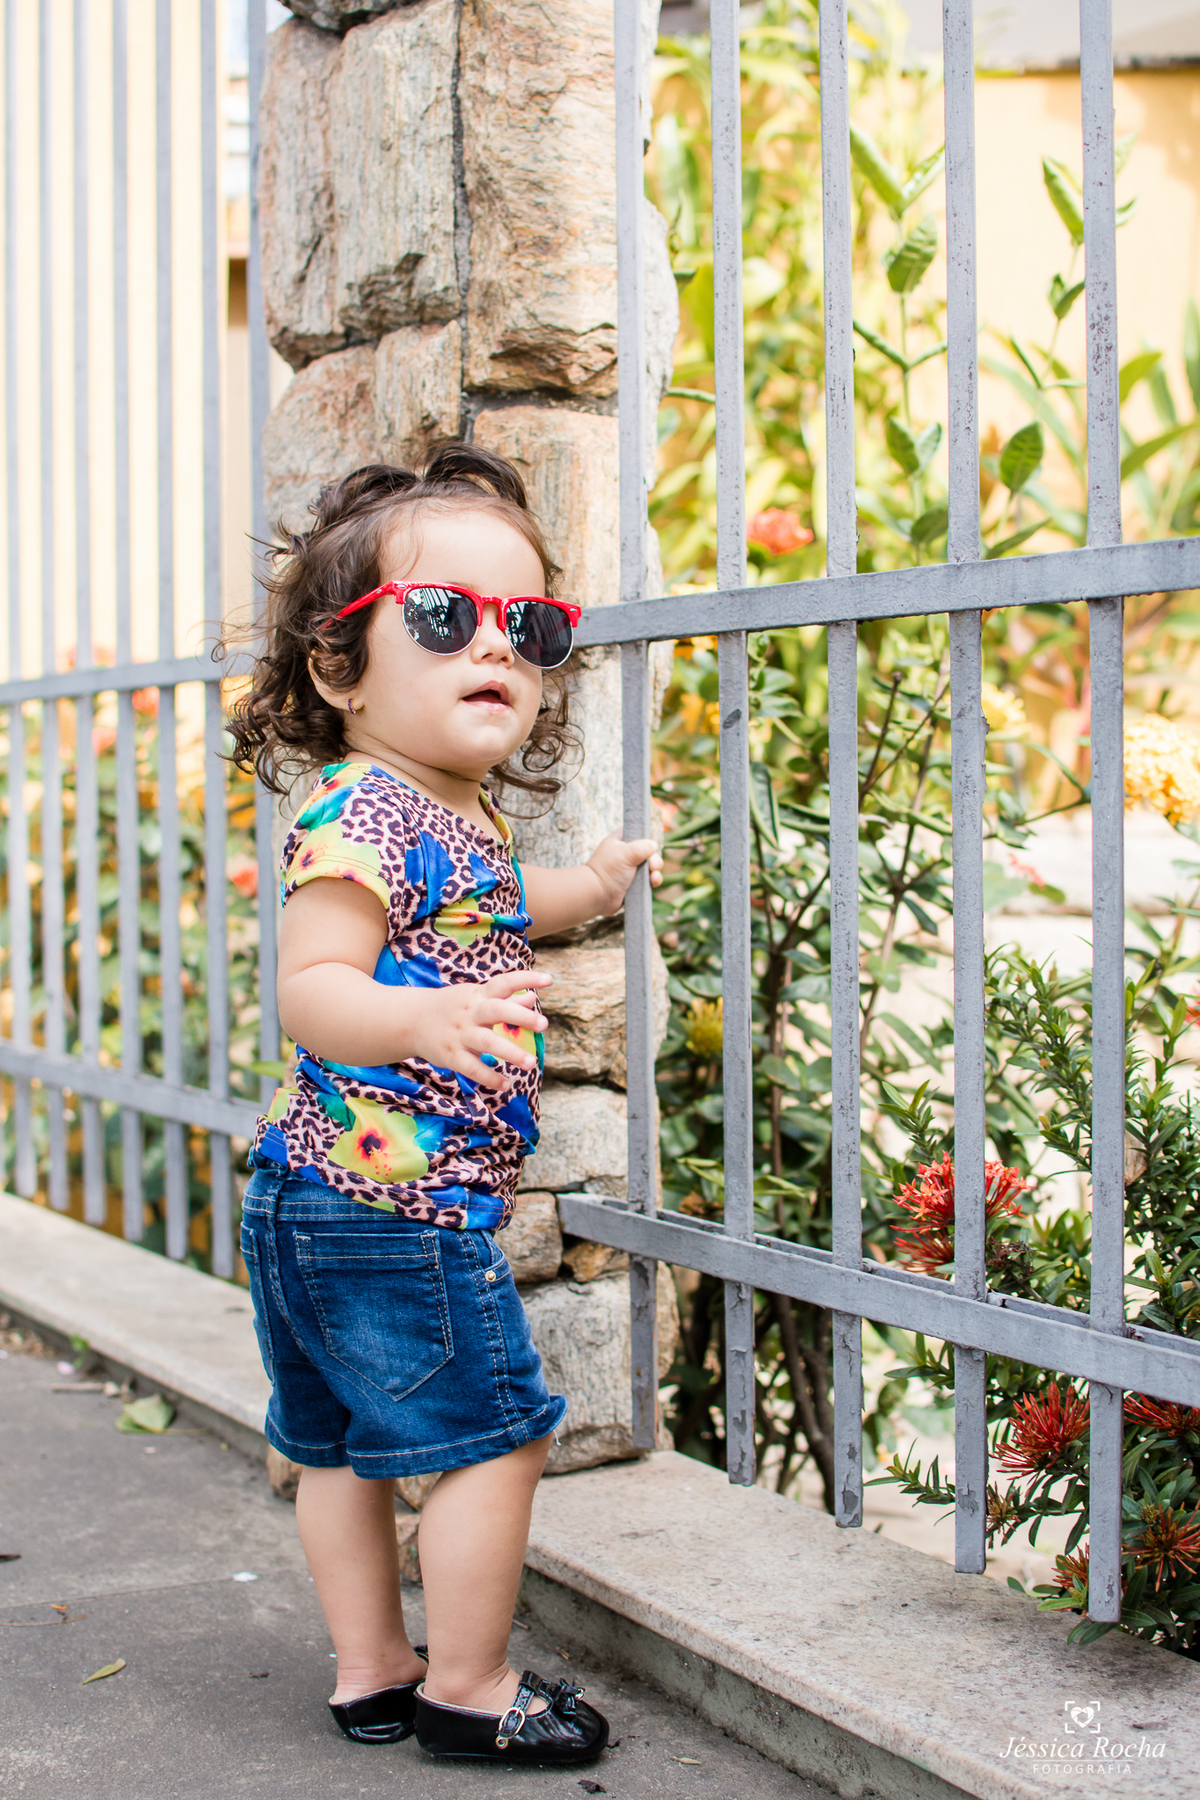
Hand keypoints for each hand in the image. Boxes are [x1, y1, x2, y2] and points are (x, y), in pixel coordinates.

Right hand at [409, 969, 551, 1092]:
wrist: (410, 1021)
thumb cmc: (453, 1007)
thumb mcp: (476, 997)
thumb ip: (505, 999)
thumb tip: (533, 996)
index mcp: (478, 995)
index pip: (504, 982)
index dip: (526, 979)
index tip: (549, 979)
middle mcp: (470, 1012)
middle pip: (496, 1010)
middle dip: (521, 1016)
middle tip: (545, 1025)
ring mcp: (460, 1034)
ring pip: (486, 1042)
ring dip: (509, 1053)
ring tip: (531, 1063)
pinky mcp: (451, 1055)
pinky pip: (471, 1068)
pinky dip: (489, 1077)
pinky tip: (506, 1084)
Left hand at [586, 833, 663, 916]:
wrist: (597, 896)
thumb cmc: (608, 871)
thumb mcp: (625, 853)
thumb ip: (642, 847)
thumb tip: (654, 845)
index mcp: (620, 841)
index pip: (637, 833)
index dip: (646, 839)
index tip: (649, 848)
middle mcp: (625, 854)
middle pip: (648, 852)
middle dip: (654, 859)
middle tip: (653, 866)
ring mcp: (630, 869)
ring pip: (650, 867)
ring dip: (655, 871)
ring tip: (653, 878)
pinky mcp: (634, 883)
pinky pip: (648, 880)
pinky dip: (653, 881)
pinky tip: (653, 883)